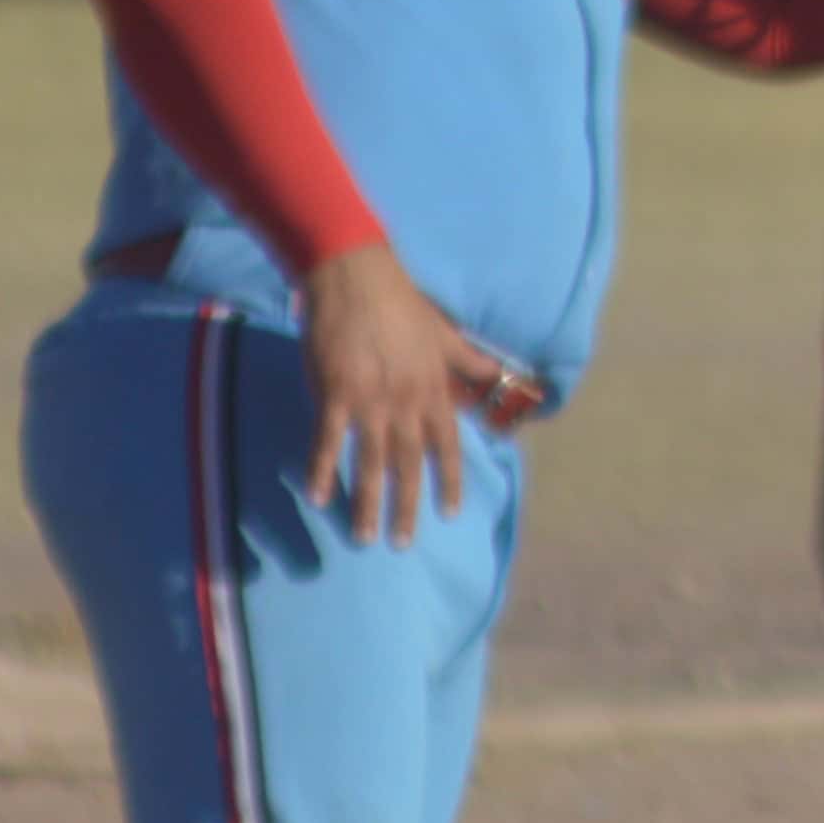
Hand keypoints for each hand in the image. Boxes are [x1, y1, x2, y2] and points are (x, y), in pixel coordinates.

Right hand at [295, 244, 514, 545]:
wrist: (357, 278)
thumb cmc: (402, 305)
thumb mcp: (447, 336)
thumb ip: (472, 364)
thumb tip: (505, 376)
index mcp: (434, 391)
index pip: (446, 447)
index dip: (448, 481)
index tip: (450, 513)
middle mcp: (406, 403)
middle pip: (408, 464)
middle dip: (406, 507)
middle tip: (401, 544)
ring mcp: (370, 400)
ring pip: (370, 461)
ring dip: (367, 502)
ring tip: (363, 535)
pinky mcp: (334, 392)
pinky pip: (327, 440)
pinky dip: (323, 468)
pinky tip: (318, 496)